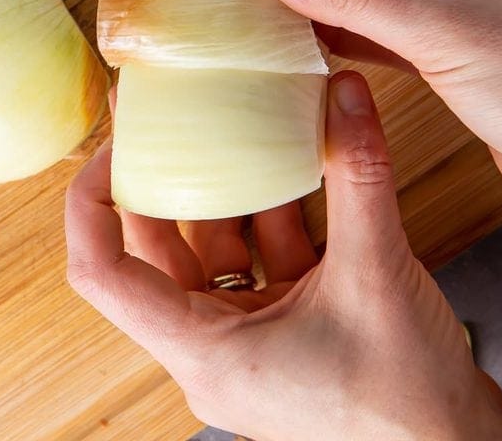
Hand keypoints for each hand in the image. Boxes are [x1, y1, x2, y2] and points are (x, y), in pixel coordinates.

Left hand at [66, 73, 501, 440]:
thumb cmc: (410, 406)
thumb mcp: (378, 273)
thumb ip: (357, 177)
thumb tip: (341, 94)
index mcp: (203, 349)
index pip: (102, 272)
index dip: (92, 202)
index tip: (113, 146)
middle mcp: (211, 348)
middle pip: (155, 252)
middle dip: (158, 180)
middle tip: (160, 117)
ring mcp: (246, 342)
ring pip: (213, 252)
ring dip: (226, 191)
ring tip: (227, 127)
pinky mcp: (282, 334)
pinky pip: (259, 264)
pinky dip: (271, 218)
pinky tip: (292, 168)